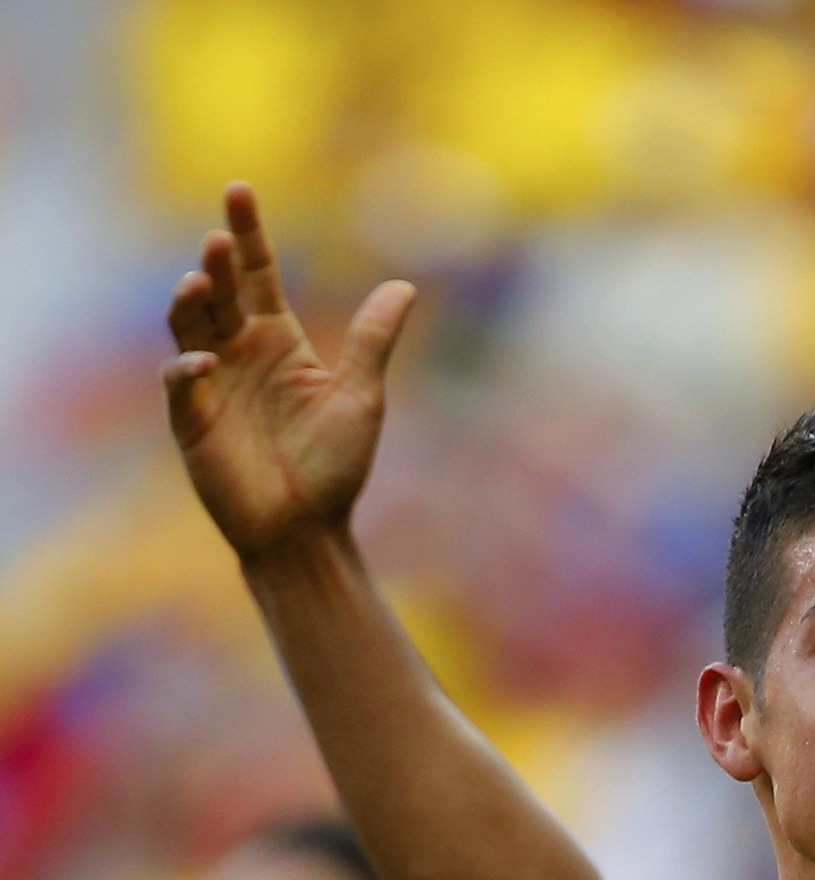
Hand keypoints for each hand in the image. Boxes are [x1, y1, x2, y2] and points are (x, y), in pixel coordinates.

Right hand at [163, 182, 416, 559]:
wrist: (308, 529)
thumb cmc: (335, 466)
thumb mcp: (362, 396)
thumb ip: (374, 340)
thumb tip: (405, 285)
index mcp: (279, 341)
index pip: (257, 274)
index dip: (247, 233)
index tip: (239, 190)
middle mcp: (239, 353)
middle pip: (219, 293)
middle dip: (214, 263)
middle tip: (217, 238)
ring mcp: (211, 384)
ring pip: (188, 328)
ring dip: (190, 303)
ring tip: (199, 282)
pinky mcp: (192, 421)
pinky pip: (182, 385)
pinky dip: (189, 371)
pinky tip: (206, 364)